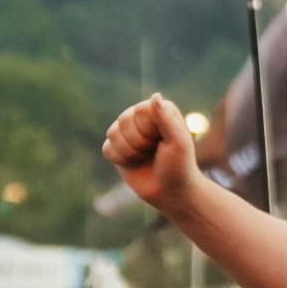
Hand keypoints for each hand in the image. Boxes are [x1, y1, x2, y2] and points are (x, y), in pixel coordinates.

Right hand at [103, 96, 205, 216]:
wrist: (171, 192)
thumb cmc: (179, 166)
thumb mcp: (178, 142)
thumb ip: (165, 118)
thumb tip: (154, 95)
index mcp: (160, 110)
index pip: (140, 111)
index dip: (149, 130)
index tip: (163, 141)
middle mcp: (143, 117)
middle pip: (123, 120)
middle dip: (138, 142)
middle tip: (154, 151)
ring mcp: (129, 132)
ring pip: (112, 133)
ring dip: (130, 152)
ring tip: (145, 158)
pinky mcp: (118, 148)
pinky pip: (107, 149)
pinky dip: (120, 160)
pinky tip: (134, 164)